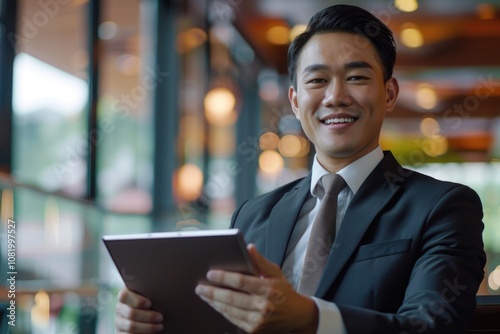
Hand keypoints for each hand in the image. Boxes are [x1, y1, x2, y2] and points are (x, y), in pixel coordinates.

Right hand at [115, 288, 163, 332]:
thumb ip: (150, 294)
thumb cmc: (153, 305)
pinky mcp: (121, 333)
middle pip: (130, 313)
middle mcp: (119, 308)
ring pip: (131, 326)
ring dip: (148, 327)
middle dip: (147, 316)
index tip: (149, 304)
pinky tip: (151, 333)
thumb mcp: (150, 298)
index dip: (137, 300)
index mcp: (125, 296)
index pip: (124, 295)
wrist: (149, 318)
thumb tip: (161, 290)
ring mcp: (119, 322)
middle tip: (160, 317)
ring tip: (160, 326)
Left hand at [195, 244, 318, 333]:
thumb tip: (248, 248)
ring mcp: (258, 321)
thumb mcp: (276, 273)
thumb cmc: (284, 291)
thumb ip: (260, 261)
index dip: (224, 277)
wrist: (297, 317)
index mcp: (268, 288)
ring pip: (229, 310)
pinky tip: (215, 304)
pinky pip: (232, 319)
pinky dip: (222, 311)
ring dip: (214, 302)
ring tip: (203, 294)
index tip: (210, 273)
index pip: (241, 282)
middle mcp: (263, 306)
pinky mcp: (254, 330)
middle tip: (199, 287)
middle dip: (212, 292)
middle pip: (231, 298)